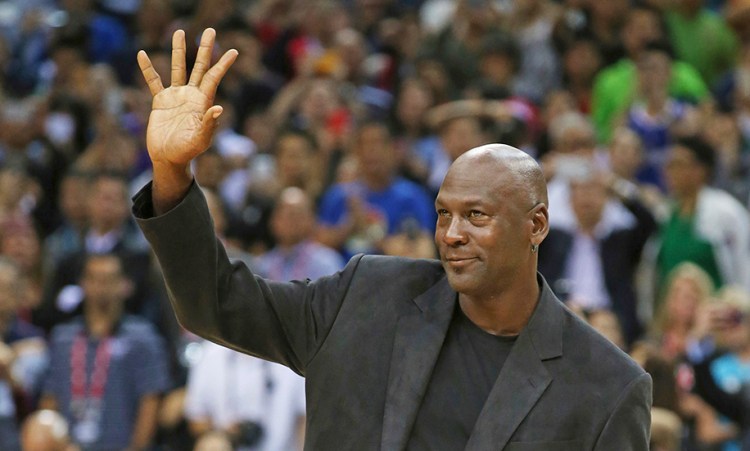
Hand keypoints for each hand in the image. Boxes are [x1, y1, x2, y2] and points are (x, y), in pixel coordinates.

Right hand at [137, 28, 237, 169]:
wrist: (169, 158)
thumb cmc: (188, 151)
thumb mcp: (201, 139)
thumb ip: (209, 124)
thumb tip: (218, 108)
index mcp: (203, 102)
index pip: (213, 78)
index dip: (223, 65)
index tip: (234, 51)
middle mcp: (191, 95)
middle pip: (199, 66)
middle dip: (205, 49)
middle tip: (210, 30)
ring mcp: (176, 96)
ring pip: (177, 68)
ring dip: (178, 51)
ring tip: (179, 31)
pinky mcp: (160, 101)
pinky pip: (153, 81)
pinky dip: (147, 69)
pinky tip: (142, 54)